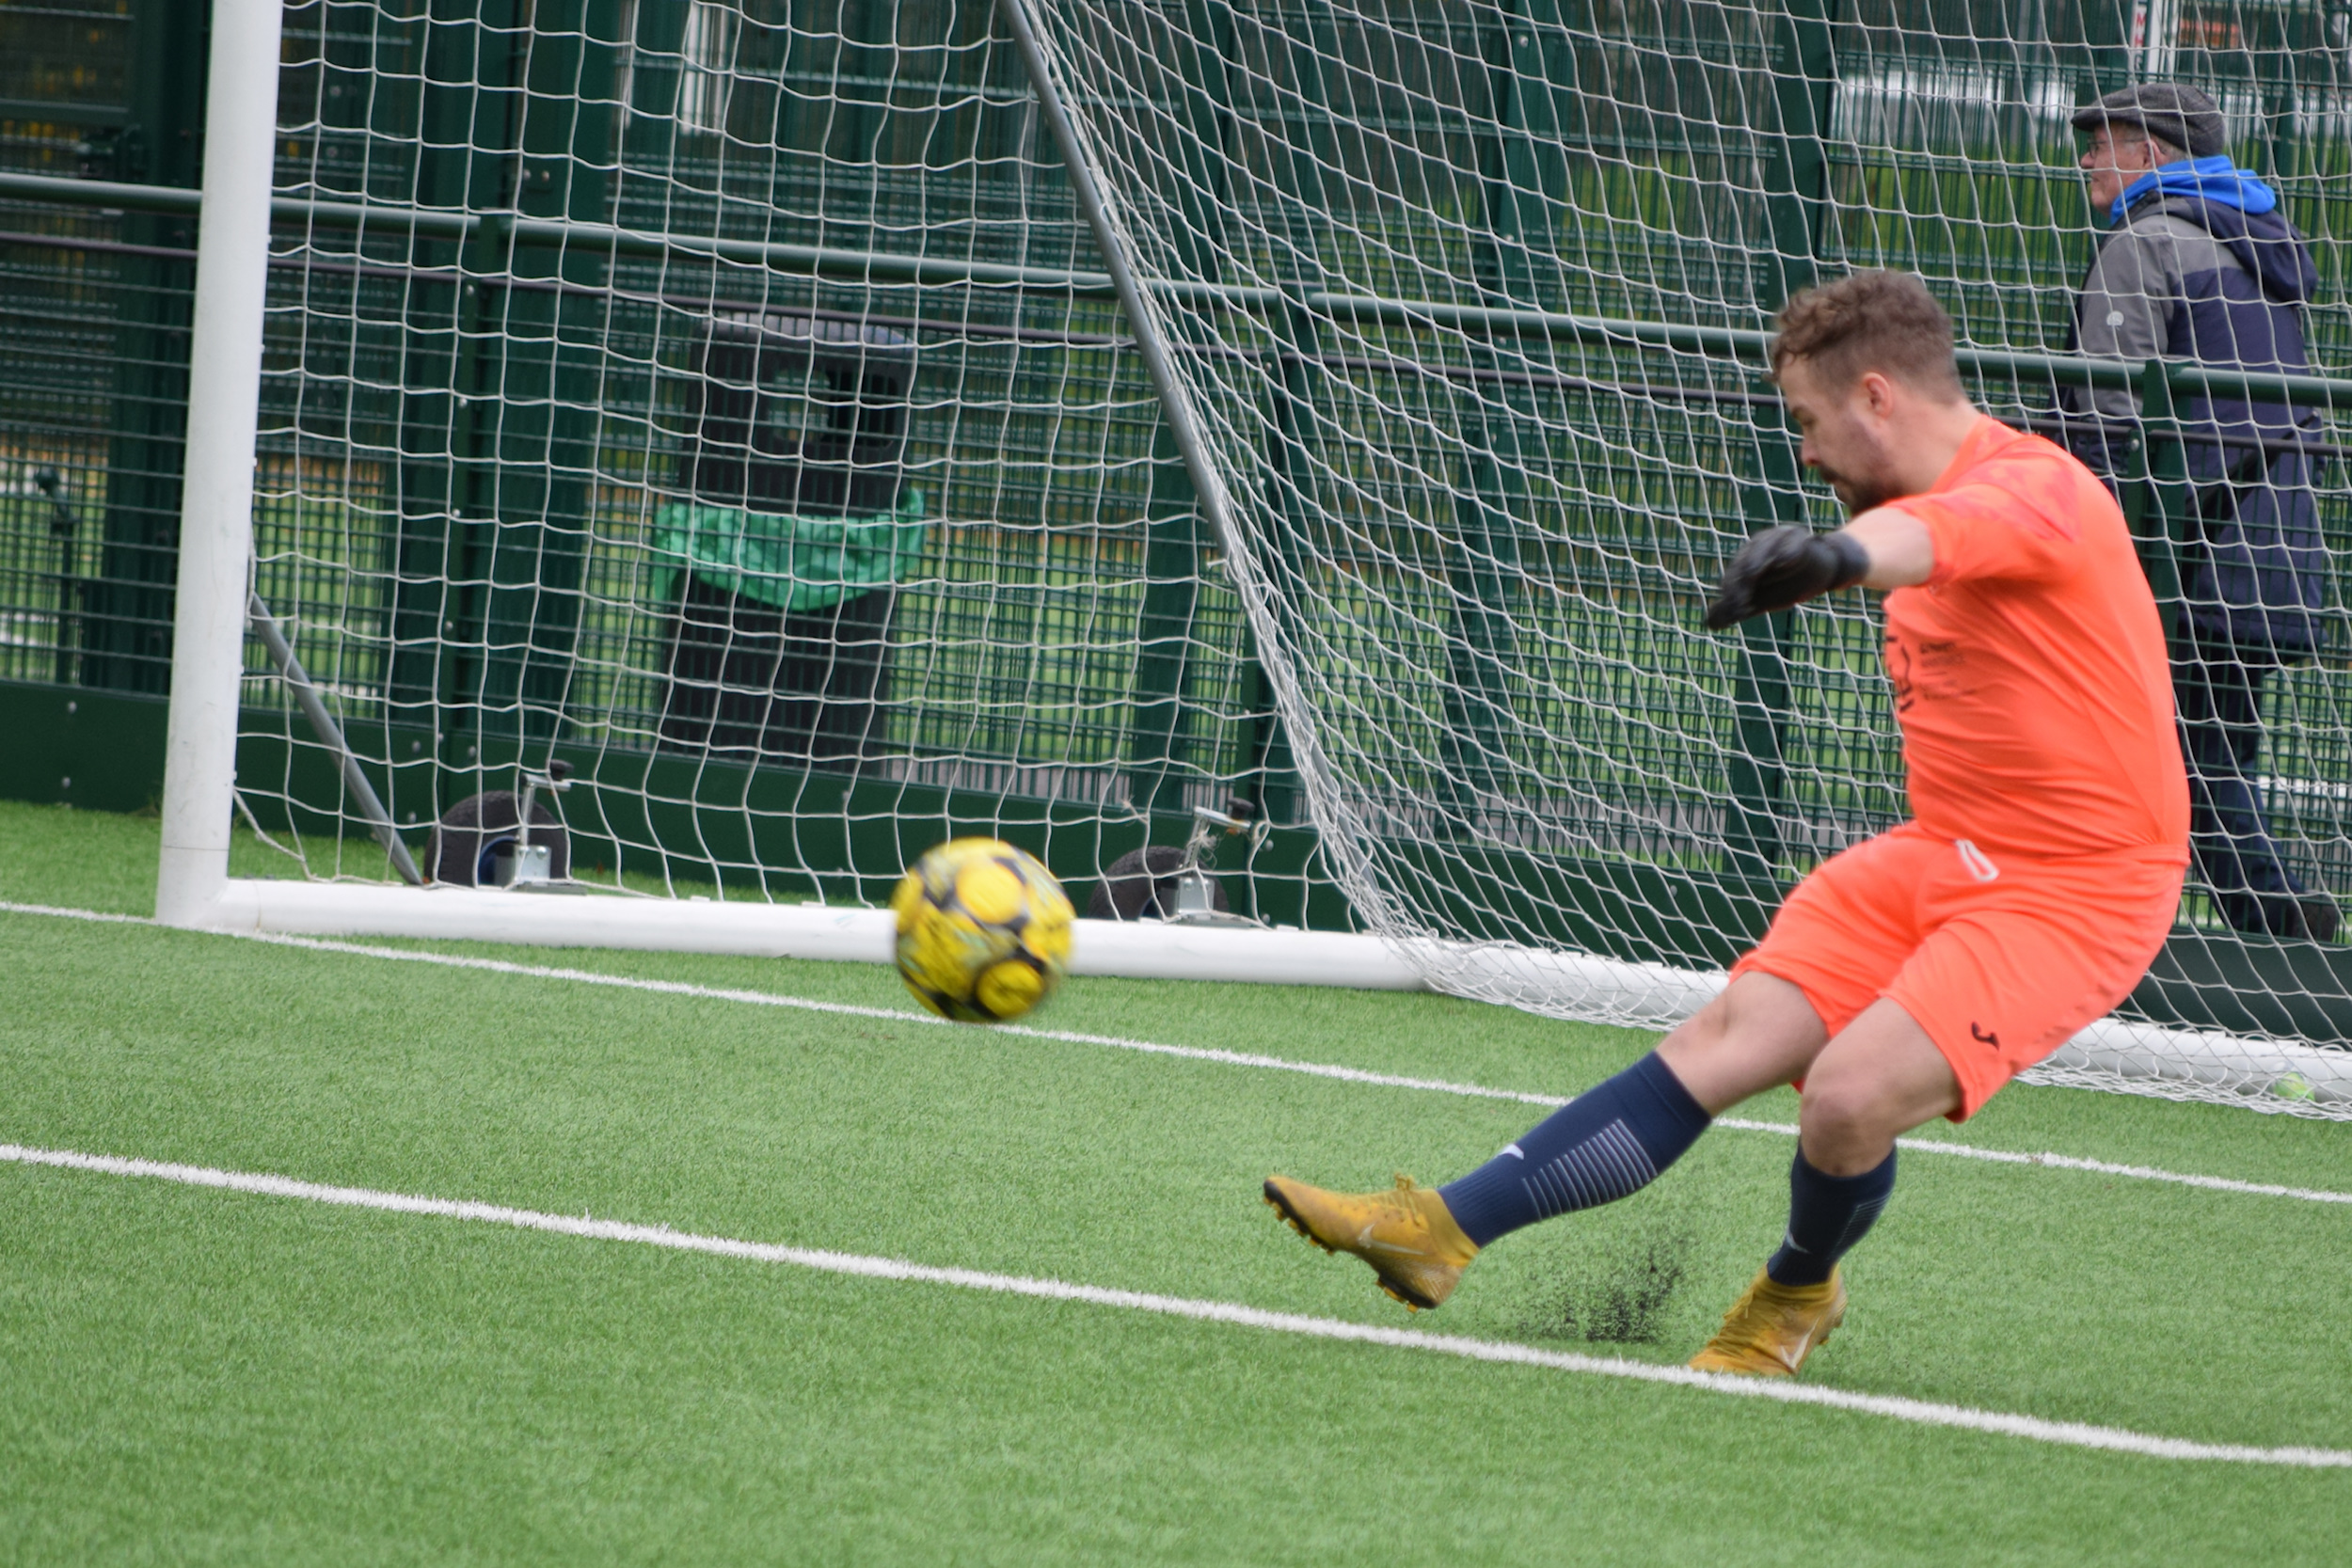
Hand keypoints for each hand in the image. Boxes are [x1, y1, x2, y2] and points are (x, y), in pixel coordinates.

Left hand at [1704, 526, 1871, 628]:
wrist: (1825, 570)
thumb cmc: (1788, 584)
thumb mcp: (1761, 600)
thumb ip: (1737, 609)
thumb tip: (1709, 624)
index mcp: (1746, 558)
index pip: (1733, 576)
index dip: (1732, 594)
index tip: (1736, 611)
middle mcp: (1760, 545)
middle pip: (1746, 563)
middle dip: (1742, 584)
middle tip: (1743, 605)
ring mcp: (1780, 538)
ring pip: (1765, 549)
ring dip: (1759, 563)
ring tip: (1754, 578)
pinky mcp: (1802, 537)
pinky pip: (1794, 543)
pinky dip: (1790, 551)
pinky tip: (1789, 561)